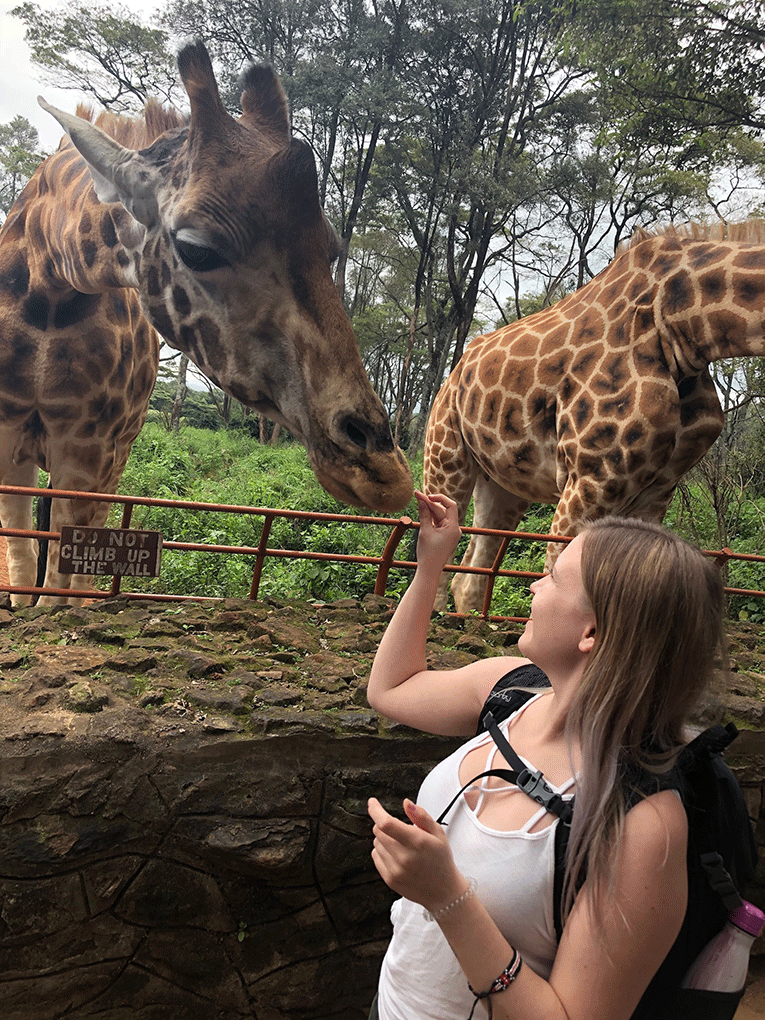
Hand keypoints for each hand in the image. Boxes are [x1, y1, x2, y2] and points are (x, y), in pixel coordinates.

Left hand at [368, 796, 466, 912]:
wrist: (443, 891)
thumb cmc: (441, 860)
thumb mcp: (438, 833)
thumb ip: (421, 816)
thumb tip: (406, 803)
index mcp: (417, 842)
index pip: (387, 823)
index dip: (376, 811)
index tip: (372, 803)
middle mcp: (404, 857)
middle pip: (379, 831)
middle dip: (384, 824)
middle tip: (399, 830)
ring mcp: (395, 870)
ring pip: (376, 843)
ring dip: (384, 839)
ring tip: (401, 845)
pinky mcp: (389, 879)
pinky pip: (375, 857)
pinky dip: (382, 851)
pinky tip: (396, 855)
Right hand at [415, 491, 460, 572]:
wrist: (429, 570)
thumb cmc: (428, 552)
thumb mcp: (425, 531)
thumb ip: (424, 514)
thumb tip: (421, 500)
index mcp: (453, 527)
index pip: (450, 506)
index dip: (439, 498)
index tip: (427, 496)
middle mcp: (454, 529)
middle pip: (442, 510)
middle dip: (430, 503)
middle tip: (417, 494)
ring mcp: (450, 533)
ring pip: (439, 516)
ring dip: (429, 509)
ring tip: (418, 500)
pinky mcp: (445, 536)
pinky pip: (438, 523)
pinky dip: (431, 518)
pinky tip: (422, 511)